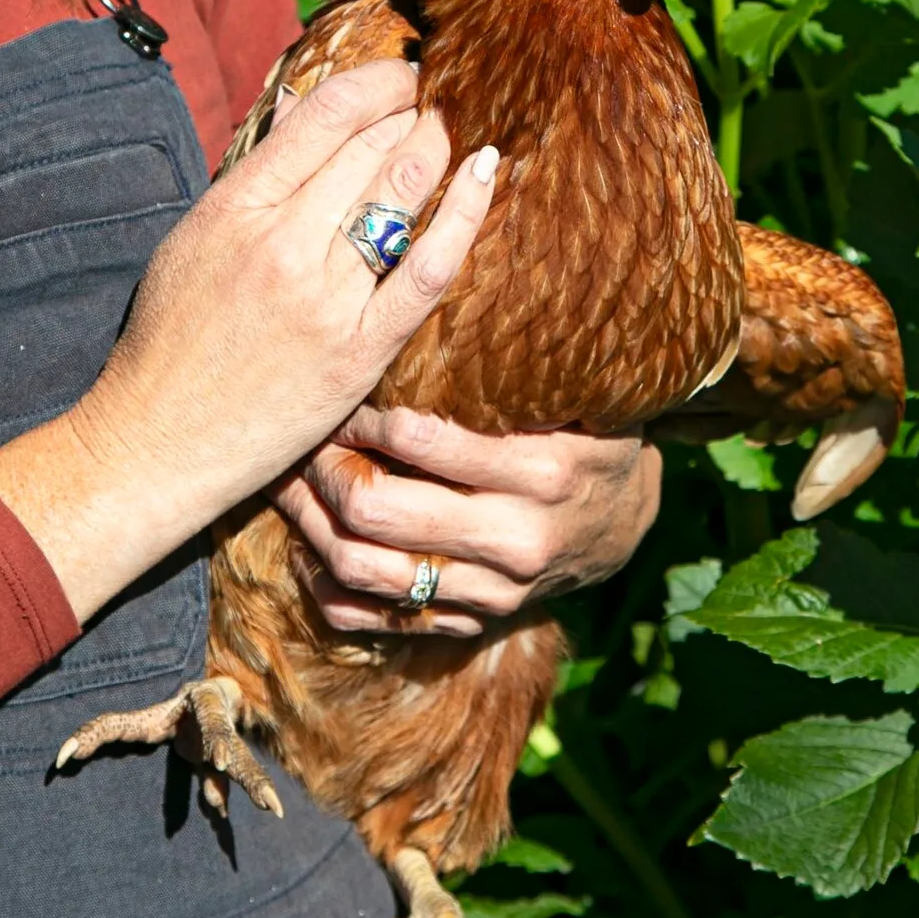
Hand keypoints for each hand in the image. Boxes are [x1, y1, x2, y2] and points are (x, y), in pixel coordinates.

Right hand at [0, 61, 497, 619]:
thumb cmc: (168, 339)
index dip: (379, 80)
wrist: (156, 441)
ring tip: (453, 129)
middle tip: (436, 99)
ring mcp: (325, 297)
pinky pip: (429, 269)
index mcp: (236, 206)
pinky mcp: (360, 350)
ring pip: (404, 192)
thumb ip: (253, 178)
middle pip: (372, 145)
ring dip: (438, 146)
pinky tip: (486, 172)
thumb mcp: (193, 238)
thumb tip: (305, 109)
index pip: (327, 114)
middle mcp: (283, 242)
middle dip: (413, 109)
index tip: (402, 73)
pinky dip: (464, 213)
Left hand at [270, 407, 662, 637]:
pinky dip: (329, 586)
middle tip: (310, 434)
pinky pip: (376, 618)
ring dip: (312, 523)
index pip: (419, 439)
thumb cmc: (585, 438)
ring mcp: (491, 590)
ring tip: (292, 482)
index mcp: (542, 470)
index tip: (345, 388)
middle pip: (377, 510)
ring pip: (365, 568)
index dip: (363, 412)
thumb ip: (512, 371)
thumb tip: (435, 296)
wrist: (626, 526)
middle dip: (326, 466)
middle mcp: (516, 537)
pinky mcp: (472, 621)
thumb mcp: (573, 397)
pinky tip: (308, 549)